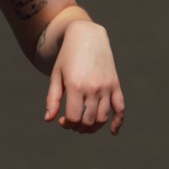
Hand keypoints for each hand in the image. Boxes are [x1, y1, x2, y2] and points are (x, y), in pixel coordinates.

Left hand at [44, 21, 124, 135]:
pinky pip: (120, 108)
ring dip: (93, 127)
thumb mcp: (56, 76)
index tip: (62, 121)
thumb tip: (48, 120)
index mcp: (75, 86)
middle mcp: (93, 88)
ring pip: (103, 118)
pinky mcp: (115, 85)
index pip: (74, 117)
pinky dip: (118, 122)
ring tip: (84, 125)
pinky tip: (113, 132)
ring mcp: (106, 87)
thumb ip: (52, 98)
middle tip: (72, 123)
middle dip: (78, 127)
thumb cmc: (67, 57)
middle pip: (88, 121)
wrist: (87, 36)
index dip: (67, 124)